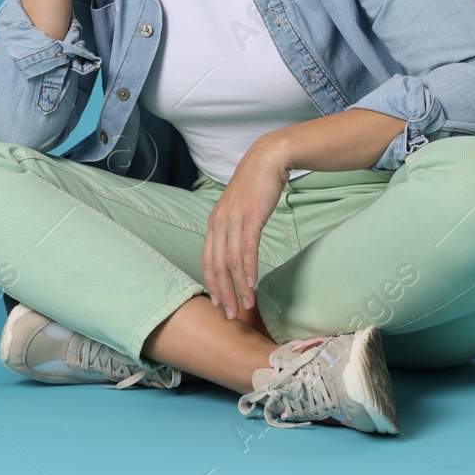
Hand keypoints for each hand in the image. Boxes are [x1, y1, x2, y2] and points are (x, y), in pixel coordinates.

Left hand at [201, 134, 289, 319]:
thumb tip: (235, 253)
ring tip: (245, 305)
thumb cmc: (255, 188)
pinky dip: (247, 267)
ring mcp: (232, 219)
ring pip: (230, 261)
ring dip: (238, 286)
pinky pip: (246, 247)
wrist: (267, 160)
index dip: (211, 283)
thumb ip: (233, 230)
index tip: (217, 303)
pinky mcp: (250, 216)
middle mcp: (218, 222)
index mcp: (213, 223)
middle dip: (222, 292)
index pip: (207, 259)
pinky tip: (252, 282)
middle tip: (229, 313)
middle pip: (215, 265)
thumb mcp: (238, 210)